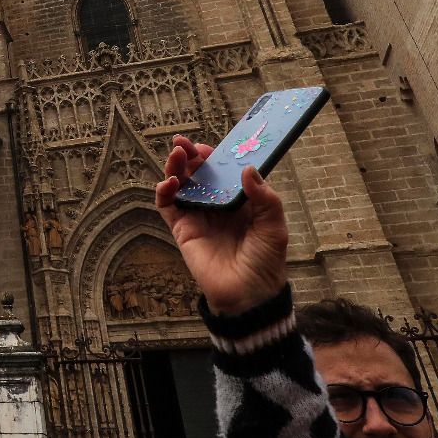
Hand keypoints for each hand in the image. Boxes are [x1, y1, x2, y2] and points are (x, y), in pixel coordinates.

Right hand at [154, 134, 288, 313]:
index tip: (210, 145)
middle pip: (199, 173)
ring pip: (181, 184)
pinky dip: (163, 191)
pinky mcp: (183, 229)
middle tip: (183, 143)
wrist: (249, 295)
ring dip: (175, 167)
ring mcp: (197, 216)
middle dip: (190, 155)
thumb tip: (247, 169)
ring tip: (176, 154)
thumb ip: (265, 198)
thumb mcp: (274, 226)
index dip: (215, 156)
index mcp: (239, 201)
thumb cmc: (266, 261)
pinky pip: (167, 206)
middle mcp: (216, 205)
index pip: (223, 171)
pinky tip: (170, 182)